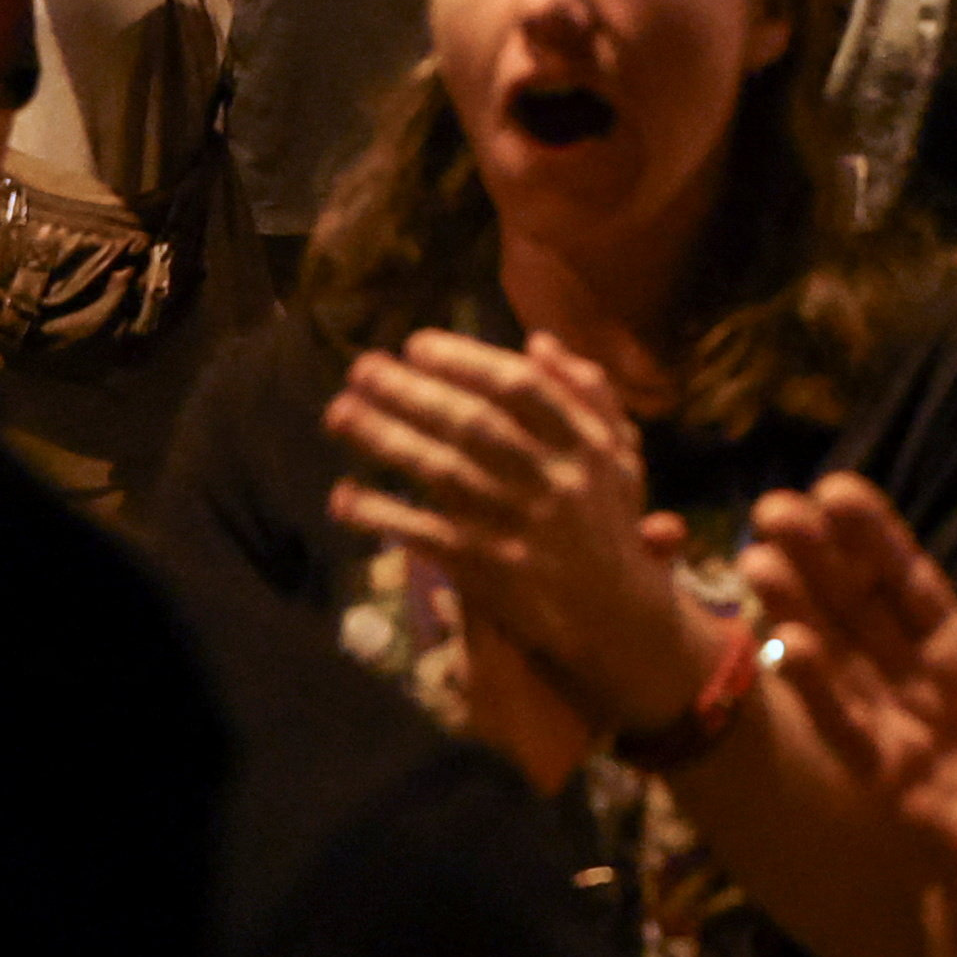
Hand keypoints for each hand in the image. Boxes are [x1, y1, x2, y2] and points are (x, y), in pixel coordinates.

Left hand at [325, 331, 720, 735]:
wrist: (615, 615)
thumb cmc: (608, 522)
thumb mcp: (618, 453)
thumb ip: (588, 394)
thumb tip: (538, 342)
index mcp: (585, 444)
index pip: (521, 388)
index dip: (466, 361)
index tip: (417, 344)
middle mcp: (553, 480)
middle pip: (473, 424)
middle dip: (412, 392)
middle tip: (361, 368)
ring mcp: (518, 527)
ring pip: (442, 473)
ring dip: (385, 440)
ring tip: (338, 414)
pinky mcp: (487, 571)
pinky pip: (425, 536)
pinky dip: (382, 515)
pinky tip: (343, 496)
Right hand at [742, 479, 956, 903]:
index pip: (911, 585)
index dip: (874, 539)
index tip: (835, 487)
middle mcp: (918, 687)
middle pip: (863, 613)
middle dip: (819, 559)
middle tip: (772, 506)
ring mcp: (897, 732)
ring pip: (843, 662)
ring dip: (800, 612)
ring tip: (758, 560)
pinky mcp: (894, 785)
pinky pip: (854, 731)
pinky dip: (820, 691)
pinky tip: (788, 647)